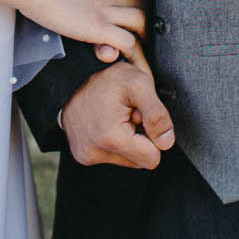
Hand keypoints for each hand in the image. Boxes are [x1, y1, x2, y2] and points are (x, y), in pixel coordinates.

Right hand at [17, 0, 147, 61]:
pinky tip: (126, 59)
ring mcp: (105, 10)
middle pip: (143, 3)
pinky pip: (127, 42)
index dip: (139, 3)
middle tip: (145, 39)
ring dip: (144, 38)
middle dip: (148, 20)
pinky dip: (130, 52)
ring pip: (142, 21)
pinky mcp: (97, 27)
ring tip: (143, 53)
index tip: (138, 15)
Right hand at [58, 60, 175, 169]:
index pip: (152, 159)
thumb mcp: (138, 84)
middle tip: (126, 114)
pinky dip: (114, 141)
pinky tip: (106, 123)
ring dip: (127, 139)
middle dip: (139, 138)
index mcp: (110, 137)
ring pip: (127, 159)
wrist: (72, 77)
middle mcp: (94, 152)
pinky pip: (112, 156)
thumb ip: (158, 114)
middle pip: (140, 161)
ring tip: (115, 117)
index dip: (152, 136)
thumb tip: (167, 143)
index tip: (137, 116)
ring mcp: (86, 155)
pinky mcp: (82, 156)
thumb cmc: (106, 79)